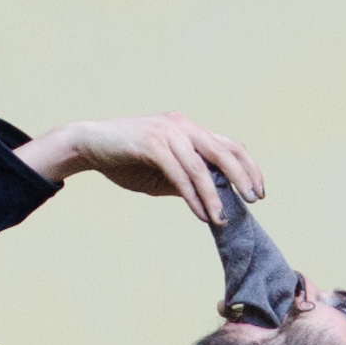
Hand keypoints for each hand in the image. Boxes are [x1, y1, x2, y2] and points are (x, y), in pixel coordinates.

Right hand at [19, 115, 261, 221]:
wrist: (87, 145)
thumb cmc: (126, 159)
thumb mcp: (164, 173)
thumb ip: (188, 180)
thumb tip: (215, 200)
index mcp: (189, 130)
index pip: (229, 145)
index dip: (248, 167)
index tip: (258, 191)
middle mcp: (182, 126)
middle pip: (223, 151)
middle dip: (242, 177)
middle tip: (252, 200)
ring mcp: (167, 132)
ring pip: (201, 166)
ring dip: (214, 195)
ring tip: (221, 218)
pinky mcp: (151, 143)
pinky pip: (179, 173)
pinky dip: (192, 196)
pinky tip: (201, 214)